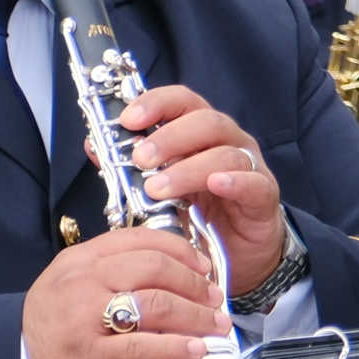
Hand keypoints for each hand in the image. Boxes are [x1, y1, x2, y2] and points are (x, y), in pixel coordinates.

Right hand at [20, 227, 232, 358]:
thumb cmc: (58, 331)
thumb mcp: (76, 289)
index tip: (204, 265)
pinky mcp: (91, 355)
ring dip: (196, 315)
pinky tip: (198, 348)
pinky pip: (144, 346)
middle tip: (215, 298)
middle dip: (194, 283)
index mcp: (79, 261)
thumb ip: (115, 274)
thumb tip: (178, 272)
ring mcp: (84, 318)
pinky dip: (178, 346)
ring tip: (216, 325)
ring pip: (156, 304)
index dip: (181, 250)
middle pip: (154, 268)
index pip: (139, 240)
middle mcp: (81, 283)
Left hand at [120, 84, 284, 296]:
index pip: (183, 102)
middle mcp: (228, 144)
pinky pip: (255, 183)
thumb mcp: (158, 189)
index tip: (127, 119)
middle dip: (169, 137)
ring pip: (226, 154)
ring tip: (159, 189)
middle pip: (207, 122)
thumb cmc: (198, 215)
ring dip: (189, 168)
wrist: (236, 256)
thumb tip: (94, 145)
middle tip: (140, 160)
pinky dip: (235, 181)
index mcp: (200, 135)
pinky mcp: (264, 198)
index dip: (156, 103)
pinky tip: (216, 185)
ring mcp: (250, 169)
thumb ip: (130, 167)